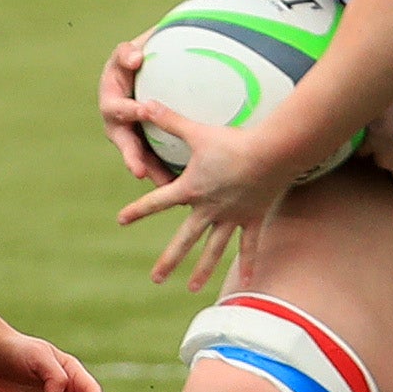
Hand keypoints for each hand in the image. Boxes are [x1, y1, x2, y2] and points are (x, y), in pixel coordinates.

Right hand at [95, 36, 170, 183]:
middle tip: (139, 171)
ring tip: (166, 187)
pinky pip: (153, 161)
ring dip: (151, 173)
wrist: (138, 74)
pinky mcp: (143, 146)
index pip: (118, 108)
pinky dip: (165, 172)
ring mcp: (129, 138)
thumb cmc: (131, 61)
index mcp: (111, 101)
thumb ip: (127, 53)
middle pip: (124, 143)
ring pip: (139, 159)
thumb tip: (136, 58)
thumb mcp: (126, 54)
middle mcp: (116, 124)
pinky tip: (183, 184)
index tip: (144, 111)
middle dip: (132, 158)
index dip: (130, 111)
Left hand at [112, 100, 299, 291]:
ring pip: (214, 249)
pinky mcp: (252, 218)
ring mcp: (231, 217)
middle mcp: (208, 209)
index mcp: (191, 190)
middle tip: (155, 279)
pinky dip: (247, 263)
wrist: (272, 152)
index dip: (137, 210)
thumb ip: (169, 119)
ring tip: (191, 288)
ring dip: (202, 270)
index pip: (157, 202)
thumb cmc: (234, 141)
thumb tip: (143, 103)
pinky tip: (245, 281)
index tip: (120, 220)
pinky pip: (249, 245)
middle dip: (168, 260)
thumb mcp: (197, 131)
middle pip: (184, 240)